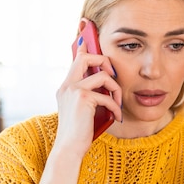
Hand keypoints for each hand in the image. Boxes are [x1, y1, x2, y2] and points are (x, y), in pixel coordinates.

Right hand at [54, 37, 122, 155]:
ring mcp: (73, 91)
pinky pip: (107, 96)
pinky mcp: (82, 99)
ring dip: (116, 89)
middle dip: (105, 62)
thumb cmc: (80, 133)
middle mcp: (67, 86)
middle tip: (113, 77)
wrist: (69, 149)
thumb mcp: (85, 110)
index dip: (84, 46)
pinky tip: (116, 117)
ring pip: (103, 76)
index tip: (89, 34)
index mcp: (66, 87)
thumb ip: (91, 95)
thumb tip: (107, 85)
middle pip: (86, 57)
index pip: (76, 59)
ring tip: (117, 104)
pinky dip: (115, 106)